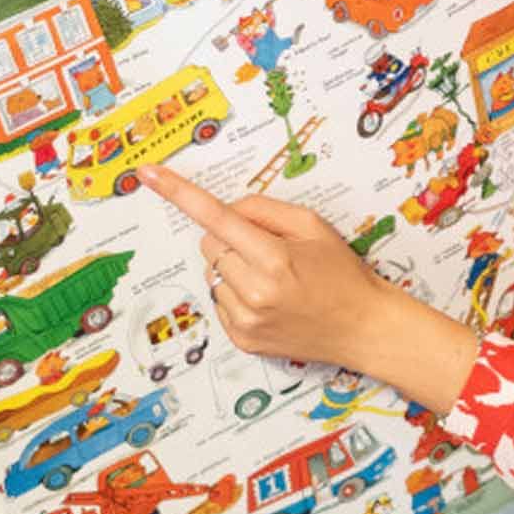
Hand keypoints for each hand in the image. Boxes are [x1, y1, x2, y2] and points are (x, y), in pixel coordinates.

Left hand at [141, 165, 481, 413]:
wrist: (365, 329)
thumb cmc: (343, 275)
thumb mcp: (314, 228)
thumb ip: (266, 211)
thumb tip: (227, 209)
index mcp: (274, 258)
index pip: (216, 217)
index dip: (180, 193)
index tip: (149, 174)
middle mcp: (254, 291)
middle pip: (210, 245)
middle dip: (231, 240)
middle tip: (269, 251)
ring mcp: (245, 320)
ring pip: (212, 273)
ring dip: (234, 269)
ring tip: (274, 281)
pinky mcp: (242, 340)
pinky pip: (220, 301)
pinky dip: (237, 295)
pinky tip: (269, 301)